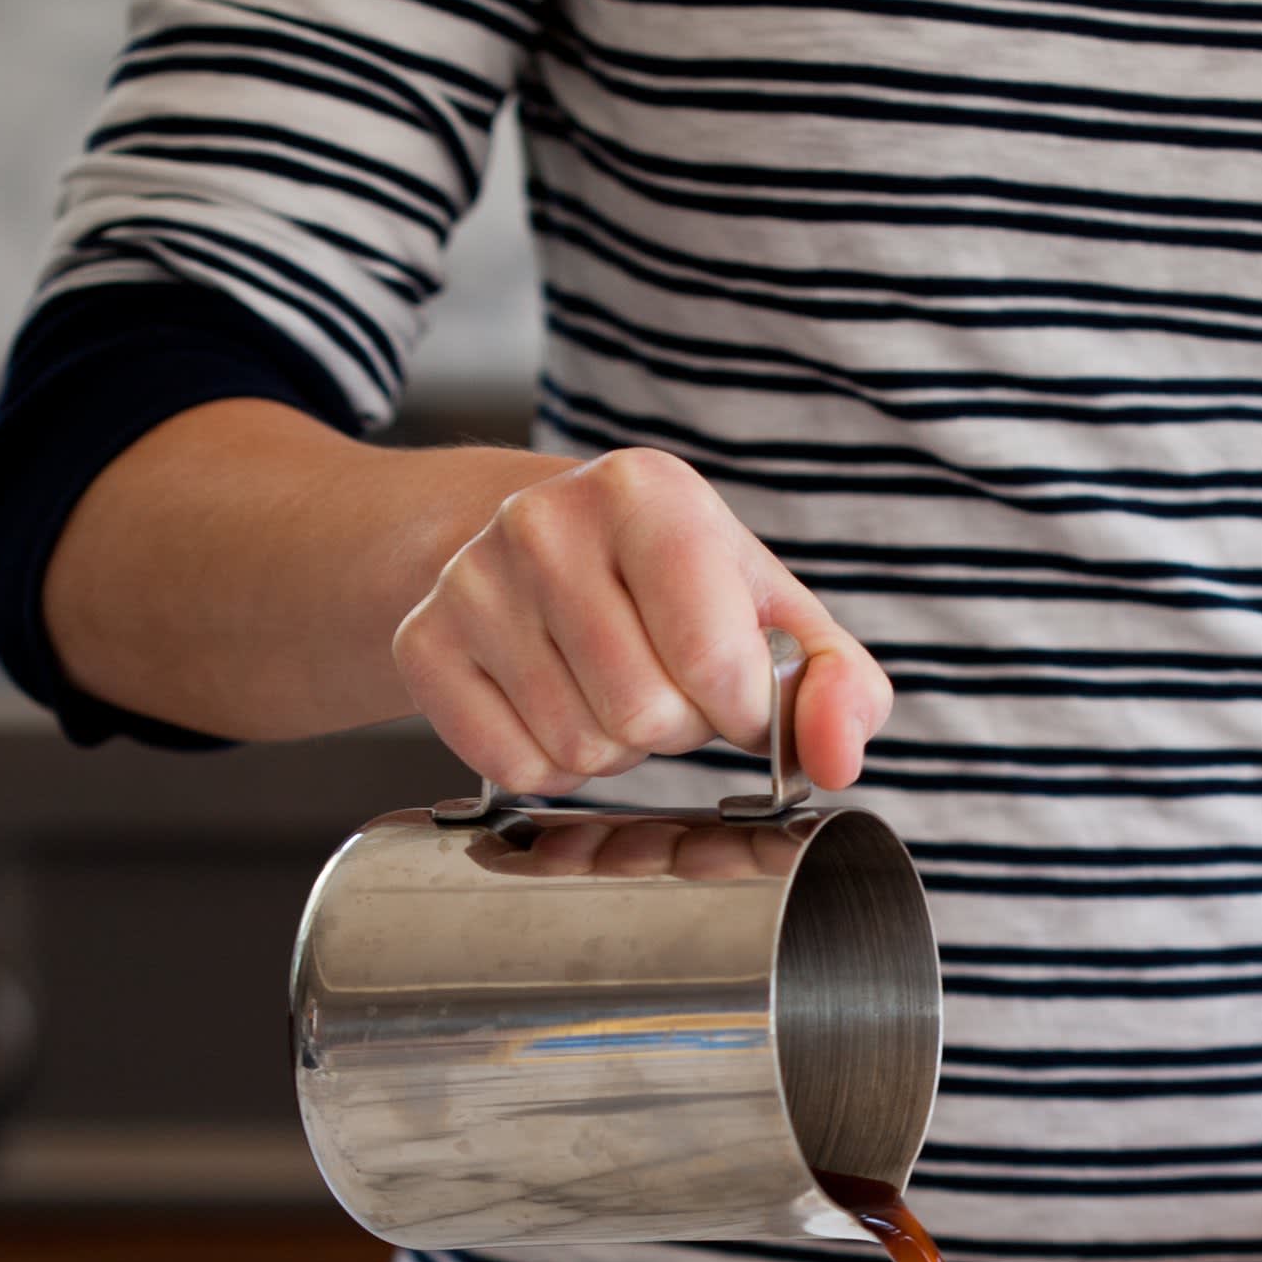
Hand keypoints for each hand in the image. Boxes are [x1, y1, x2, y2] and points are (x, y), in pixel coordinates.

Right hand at [393, 445, 893, 796]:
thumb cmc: (679, 589)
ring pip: (577, 751)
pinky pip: (513, 768)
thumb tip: (838, 756)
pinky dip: (549, 766)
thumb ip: (837, 687)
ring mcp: (471, 581)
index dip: (738, 710)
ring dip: (613, 749)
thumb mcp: (777, 617)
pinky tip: (554, 706)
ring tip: (608, 686)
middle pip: (641, 717)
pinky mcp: (423, 642)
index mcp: (648, 494)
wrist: (541, 546)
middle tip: (661, 681)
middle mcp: (544, 521)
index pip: (713, 663)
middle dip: (671, 728)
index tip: (733, 687)